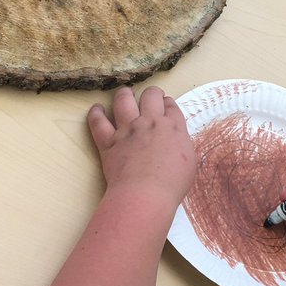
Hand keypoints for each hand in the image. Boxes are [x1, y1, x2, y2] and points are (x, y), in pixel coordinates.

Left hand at [88, 86, 195, 208]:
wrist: (146, 193)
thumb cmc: (172, 184)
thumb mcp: (190, 163)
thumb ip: (182, 145)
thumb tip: (177, 141)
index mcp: (173, 127)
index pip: (171, 106)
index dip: (168, 103)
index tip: (166, 105)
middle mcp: (150, 122)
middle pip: (150, 96)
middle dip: (151, 93)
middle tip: (150, 96)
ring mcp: (128, 130)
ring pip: (123, 101)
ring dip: (124, 94)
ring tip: (125, 94)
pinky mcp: (109, 142)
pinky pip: (98, 122)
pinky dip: (96, 113)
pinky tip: (96, 109)